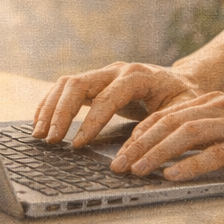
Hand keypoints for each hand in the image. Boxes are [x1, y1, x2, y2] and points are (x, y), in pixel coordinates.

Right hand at [32, 62, 202, 147]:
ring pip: (67, 83)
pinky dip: (51, 103)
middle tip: (50, 140)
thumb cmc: (185, 99)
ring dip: (50, 108)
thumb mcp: (181, 113)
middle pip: (79, 84)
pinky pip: (66, 88)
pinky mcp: (96, 82)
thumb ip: (159, 129)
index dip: (90, 122)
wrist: (184, 81)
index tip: (77, 145)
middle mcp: (117, 70)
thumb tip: (131, 153)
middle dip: (61, 113)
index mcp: (138, 75)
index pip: (107, 97)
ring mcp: (104, 73)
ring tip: (39, 134)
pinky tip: (40, 122)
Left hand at [111, 91, 223, 180]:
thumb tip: (172, 149)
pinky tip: (172, 175)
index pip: (167, 114)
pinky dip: (190, 164)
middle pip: (169, 122)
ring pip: (186, 134)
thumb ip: (209, 129)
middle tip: (117, 164)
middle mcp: (222, 107)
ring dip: (156, 153)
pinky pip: (215, 153)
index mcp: (214, 101)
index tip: (120, 150)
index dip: (139, 132)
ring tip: (136, 170)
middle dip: (138, 144)